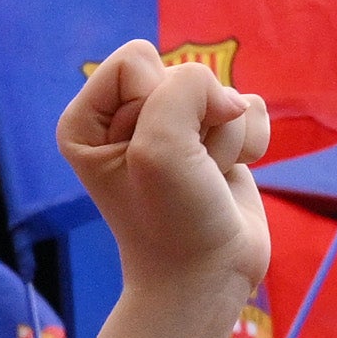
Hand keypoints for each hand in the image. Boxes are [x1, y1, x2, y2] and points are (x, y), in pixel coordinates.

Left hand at [48, 43, 264, 293]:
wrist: (206, 277)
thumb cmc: (170, 219)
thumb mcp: (160, 145)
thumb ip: (187, 87)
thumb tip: (233, 99)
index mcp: (87, 119)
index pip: (136, 60)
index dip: (156, 103)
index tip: (153, 156)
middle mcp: (127, 118)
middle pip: (183, 74)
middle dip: (196, 123)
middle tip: (185, 174)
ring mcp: (175, 127)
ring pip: (222, 93)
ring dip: (223, 140)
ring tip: (204, 180)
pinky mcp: (215, 139)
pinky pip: (249, 109)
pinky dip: (249, 145)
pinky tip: (228, 177)